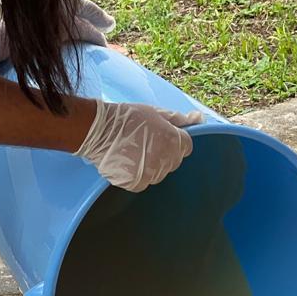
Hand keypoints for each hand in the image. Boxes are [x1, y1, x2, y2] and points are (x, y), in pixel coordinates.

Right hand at [75, 99, 202, 191]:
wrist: (97, 129)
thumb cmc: (127, 118)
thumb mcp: (156, 112)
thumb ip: (179, 119)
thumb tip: (199, 119)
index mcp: (174, 141)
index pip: (186, 146)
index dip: (174, 140)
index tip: (160, 135)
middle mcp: (166, 160)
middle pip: (173, 161)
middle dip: (164, 152)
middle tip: (144, 141)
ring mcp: (151, 174)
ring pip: (158, 173)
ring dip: (150, 165)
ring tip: (133, 151)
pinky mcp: (135, 183)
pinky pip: (143, 182)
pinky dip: (137, 175)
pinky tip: (127, 161)